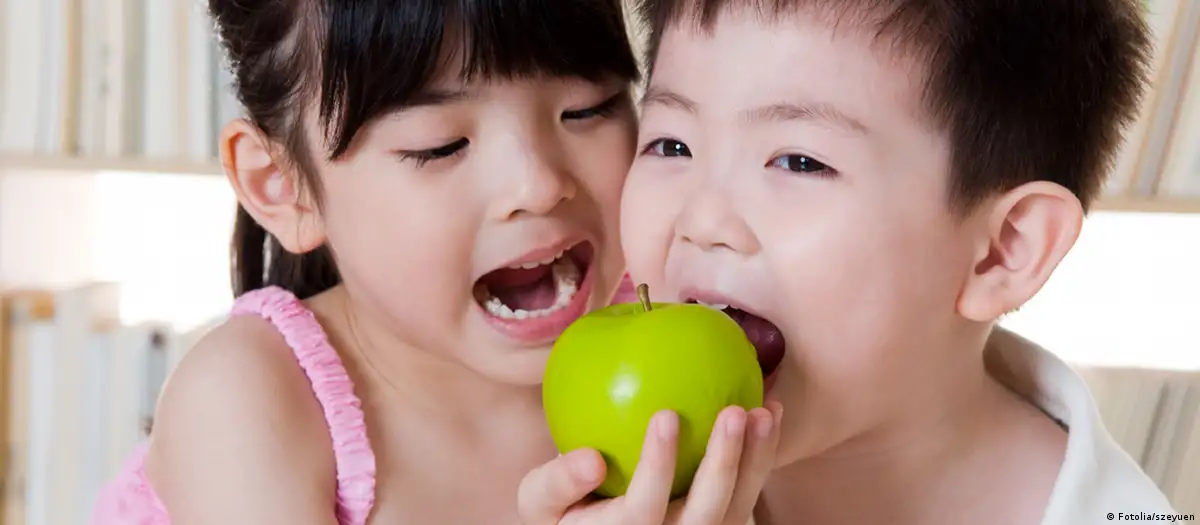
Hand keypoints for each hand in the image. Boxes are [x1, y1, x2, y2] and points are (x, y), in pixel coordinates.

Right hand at [518, 402, 782, 524]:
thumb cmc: (561, 512)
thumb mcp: (540, 503)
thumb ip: (556, 483)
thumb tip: (590, 459)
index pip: (644, 507)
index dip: (657, 465)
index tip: (665, 414)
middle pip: (706, 512)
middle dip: (725, 462)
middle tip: (734, 410)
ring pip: (738, 506)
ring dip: (757, 459)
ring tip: (765, 409)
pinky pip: (748, 494)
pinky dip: (763, 457)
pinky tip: (768, 412)